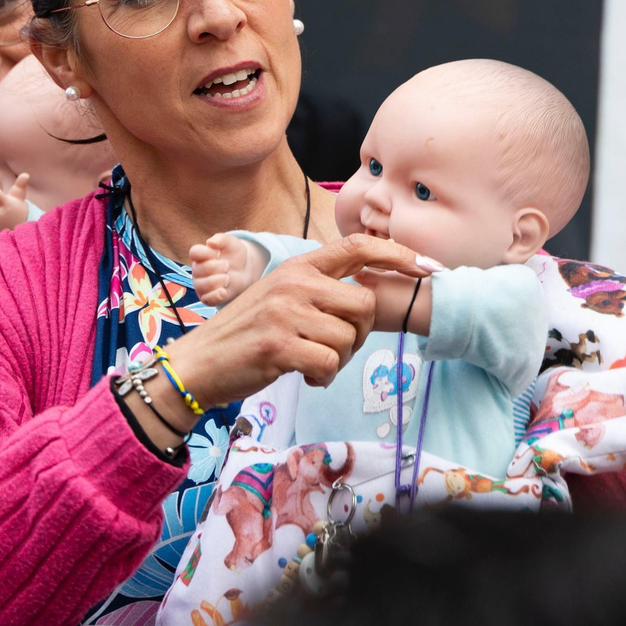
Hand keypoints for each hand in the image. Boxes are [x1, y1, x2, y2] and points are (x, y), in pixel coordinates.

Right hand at [161, 234, 429, 404]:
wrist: (197, 364)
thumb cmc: (244, 334)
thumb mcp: (279, 297)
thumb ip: (316, 290)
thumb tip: (365, 296)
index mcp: (298, 266)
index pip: (358, 248)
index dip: (398, 255)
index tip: (428, 268)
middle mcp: (294, 282)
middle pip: (365, 304)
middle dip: (361, 334)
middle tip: (336, 349)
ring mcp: (286, 313)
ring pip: (348, 338)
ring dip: (338, 361)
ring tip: (311, 364)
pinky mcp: (279, 346)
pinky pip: (329, 364)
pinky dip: (322, 378)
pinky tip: (304, 376)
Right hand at [188, 232, 261, 304]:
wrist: (244, 272)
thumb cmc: (234, 255)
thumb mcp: (232, 243)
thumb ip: (221, 239)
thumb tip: (210, 243)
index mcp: (200, 255)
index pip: (194, 252)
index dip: (206, 253)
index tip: (218, 253)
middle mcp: (198, 270)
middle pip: (200, 269)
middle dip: (217, 267)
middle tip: (227, 265)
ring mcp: (201, 284)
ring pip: (202, 285)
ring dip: (218, 280)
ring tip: (228, 278)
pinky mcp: (208, 297)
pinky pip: (206, 299)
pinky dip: (215, 296)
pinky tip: (224, 291)